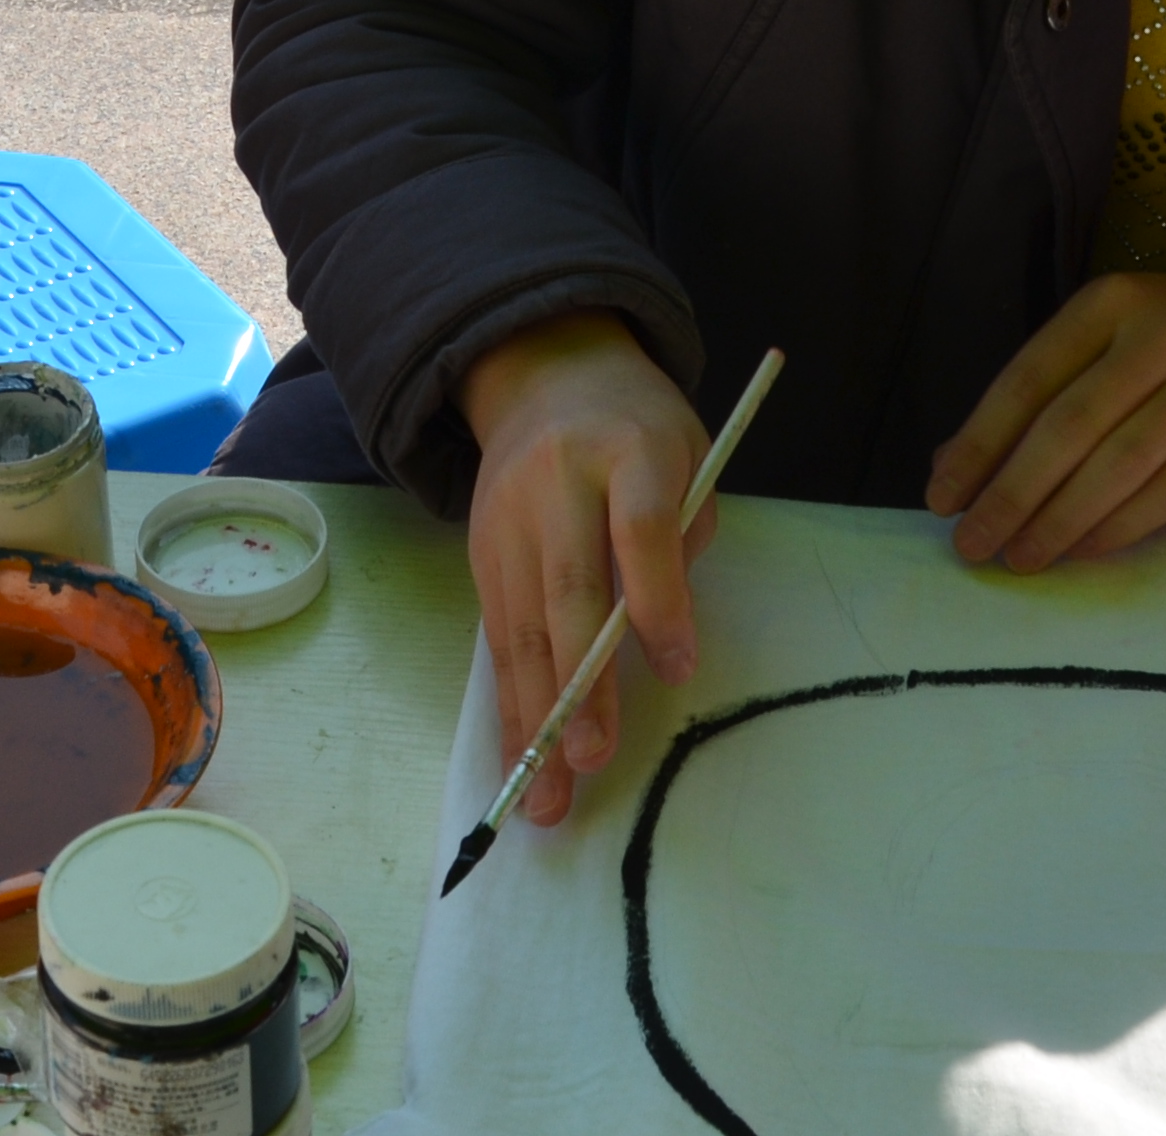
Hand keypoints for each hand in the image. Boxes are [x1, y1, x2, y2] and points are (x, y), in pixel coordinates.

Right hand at [458, 311, 708, 827]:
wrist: (544, 371)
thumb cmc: (637, 427)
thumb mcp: (687, 453)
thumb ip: (684, 534)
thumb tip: (661, 639)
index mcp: (628, 447)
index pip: (639, 529)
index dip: (658, 602)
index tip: (678, 671)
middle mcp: (555, 482)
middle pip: (566, 588)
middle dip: (580, 682)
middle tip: (594, 759)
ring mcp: (506, 517)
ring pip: (519, 625)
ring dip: (532, 717)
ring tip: (545, 794)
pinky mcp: (478, 550)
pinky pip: (495, 636)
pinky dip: (509, 702)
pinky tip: (520, 756)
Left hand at [925, 273, 1165, 571]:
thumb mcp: (1100, 343)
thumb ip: (1034, 398)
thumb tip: (951, 469)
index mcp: (1109, 304)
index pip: (1028, 379)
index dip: (979, 444)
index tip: (941, 496)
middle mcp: (1162, 337)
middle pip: (1070, 426)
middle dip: (1012, 494)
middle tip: (972, 544)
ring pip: (1119, 466)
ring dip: (1060, 521)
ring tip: (1020, 558)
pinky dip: (1117, 529)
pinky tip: (1080, 550)